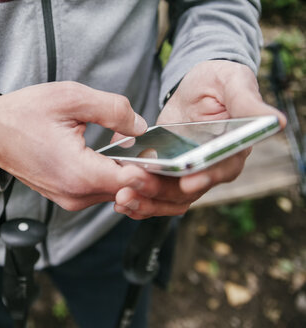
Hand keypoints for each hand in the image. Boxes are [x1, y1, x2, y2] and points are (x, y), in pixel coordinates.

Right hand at [0, 81, 148, 210]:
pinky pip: (99, 191)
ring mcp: (70, 200)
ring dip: (126, 172)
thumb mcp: (71, 98)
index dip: (153, 166)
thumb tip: (140, 126)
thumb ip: (113, 110)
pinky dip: (110, 175)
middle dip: (143, 169)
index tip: (159, 146)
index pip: (135, 182)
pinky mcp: (66, 197)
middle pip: (128, 190)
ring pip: (115, 192)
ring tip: (126, 144)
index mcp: (80, 174)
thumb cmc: (24, 114)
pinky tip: (109, 153)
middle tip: (148, 142)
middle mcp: (76, 195)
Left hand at [114, 60, 286, 219]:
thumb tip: (274, 120)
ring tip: (120, 199)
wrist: (196, 87)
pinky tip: (117, 198)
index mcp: (232, 150)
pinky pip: (153, 193)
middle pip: (187, 192)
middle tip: (130, 188)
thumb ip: (248, 102)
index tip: (185, 182)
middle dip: (158, 194)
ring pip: (167, 199)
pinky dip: (138, 198)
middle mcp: (211, 168)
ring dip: (144, 202)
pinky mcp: (167, 173)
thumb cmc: (219, 82)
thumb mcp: (233, 84)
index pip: (220, 170)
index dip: (205, 178)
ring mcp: (187, 173)